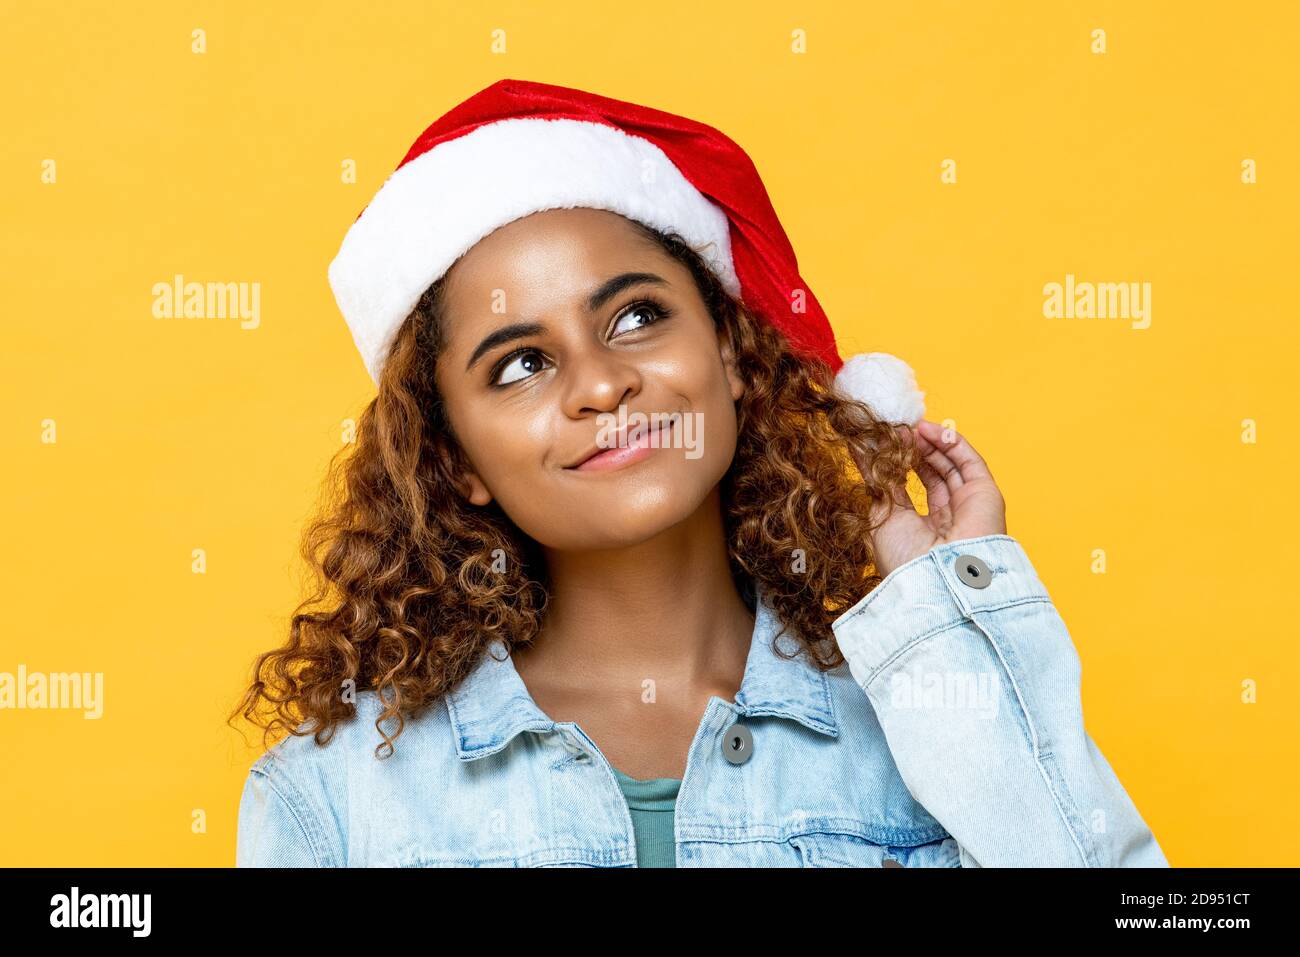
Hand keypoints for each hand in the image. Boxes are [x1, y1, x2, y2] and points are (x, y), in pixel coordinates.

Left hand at [861, 419, 1007, 577]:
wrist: (937, 577)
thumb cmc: (906, 557)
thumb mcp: (883, 516)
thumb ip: (881, 483)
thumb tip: (867, 455)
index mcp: (925, 530)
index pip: (911, 487)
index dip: (897, 464)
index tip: (879, 442)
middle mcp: (950, 518)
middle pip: (932, 473)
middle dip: (913, 450)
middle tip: (893, 429)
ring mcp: (969, 505)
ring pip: (950, 464)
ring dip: (928, 443)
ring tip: (906, 427)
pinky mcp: (985, 494)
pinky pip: (969, 460)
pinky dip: (951, 442)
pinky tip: (928, 430)